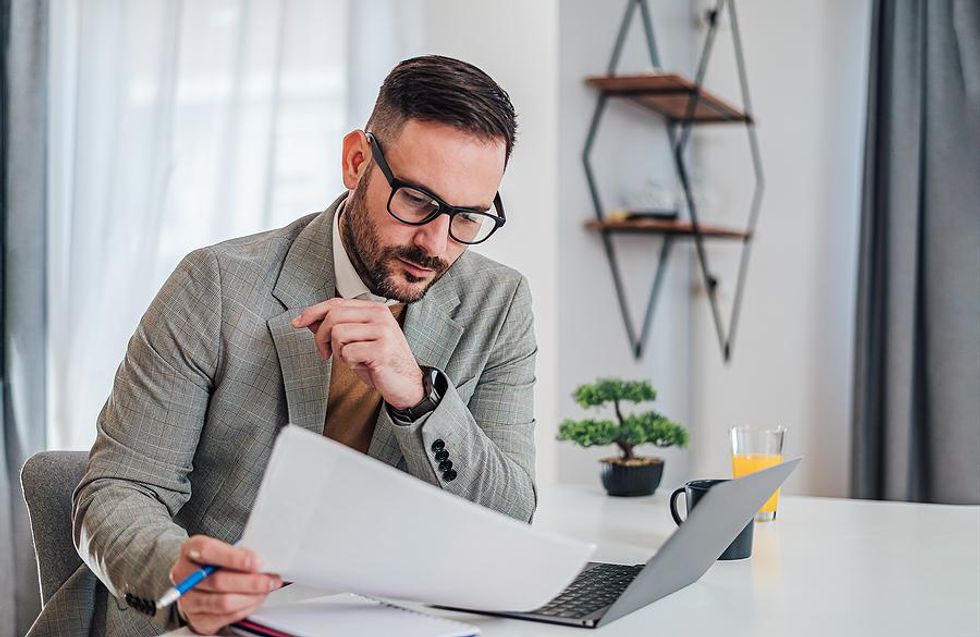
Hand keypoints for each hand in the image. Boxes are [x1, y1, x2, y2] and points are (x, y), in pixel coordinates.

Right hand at [171, 535, 281, 634]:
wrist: (198, 585)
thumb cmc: (215, 563)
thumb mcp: (225, 549)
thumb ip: (240, 553)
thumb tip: (263, 561)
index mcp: (191, 550)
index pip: (208, 551)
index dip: (233, 557)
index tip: (257, 562)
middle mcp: (184, 575)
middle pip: (218, 581)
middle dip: (250, 581)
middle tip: (270, 579)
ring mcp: (187, 599)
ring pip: (223, 602)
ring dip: (251, 596)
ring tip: (266, 589)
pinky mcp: (197, 618)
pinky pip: (226, 616)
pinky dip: (246, 608)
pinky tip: (256, 599)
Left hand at [291, 298, 423, 408]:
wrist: (406, 384)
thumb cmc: (381, 362)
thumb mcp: (356, 341)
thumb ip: (336, 327)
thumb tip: (308, 319)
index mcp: (375, 309)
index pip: (336, 303)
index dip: (313, 312)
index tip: (298, 322)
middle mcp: (380, 315)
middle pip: (334, 316)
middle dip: (321, 336)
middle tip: (325, 352)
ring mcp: (383, 331)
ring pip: (338, 333)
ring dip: (338, 351)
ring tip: (351, 359)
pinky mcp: (382, 349)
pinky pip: (348, 353)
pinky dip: (349, 363)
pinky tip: (362, 365)